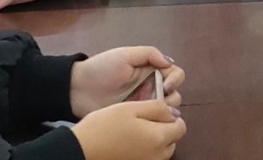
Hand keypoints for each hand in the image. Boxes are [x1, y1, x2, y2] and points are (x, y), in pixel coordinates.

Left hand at [69, 47, 185, 117]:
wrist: (79, 89)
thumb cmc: (102, 68)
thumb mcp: (125, 55)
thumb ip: (149, 54)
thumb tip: (170, 62)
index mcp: (149, 70)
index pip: (174, 73)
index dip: (175, 79)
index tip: (165, 85)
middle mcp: (150, 87)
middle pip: (174, 92)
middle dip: (172, 97)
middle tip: (160, 100)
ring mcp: (142, 104)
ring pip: (166, 109)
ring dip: (166, 110)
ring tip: (154, 111)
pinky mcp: (134, 118)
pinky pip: (152, 121)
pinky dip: (156, 121)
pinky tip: (150, 120)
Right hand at [69, 102, 184, 159]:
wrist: (82, 149)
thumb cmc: (105, 125)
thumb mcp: (132, 107)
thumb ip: (157, 108)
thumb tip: (174, 113)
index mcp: (159, 138)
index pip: (181, 126)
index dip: (171, 115)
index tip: (155, 110)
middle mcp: (157, 156)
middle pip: (173, 140)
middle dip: (164, 129)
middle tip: (143, 119)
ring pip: (163, 150)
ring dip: (156, 140)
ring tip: (135, 130)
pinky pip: (151, 158)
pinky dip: (146, 150)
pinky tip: (130, 142)